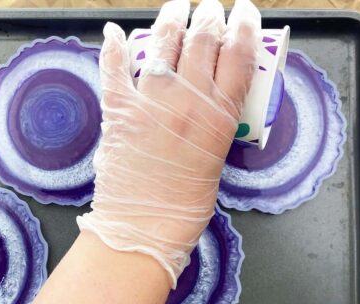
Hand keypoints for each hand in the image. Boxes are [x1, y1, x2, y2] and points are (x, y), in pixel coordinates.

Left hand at [78, 0, 259, 285]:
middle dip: (210, 16)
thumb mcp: (217, 157)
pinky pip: (115, 69)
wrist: (145, 226)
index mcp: (220, 114)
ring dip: (172, 18)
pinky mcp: (119, 110)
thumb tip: (212, 97)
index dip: (245, 26)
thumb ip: (216, 122)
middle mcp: (188, 100)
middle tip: (211, 7)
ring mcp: (151, 101)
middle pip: (204, 41)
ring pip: (164, 43)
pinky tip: (115, 32)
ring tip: (177, 6)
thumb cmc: (186, 203)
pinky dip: (114, 47)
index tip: (246, 12)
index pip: (240, 54)